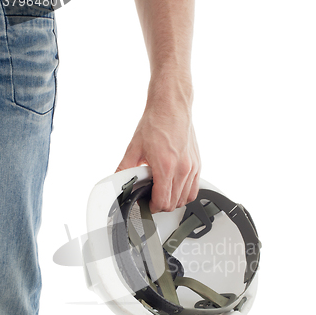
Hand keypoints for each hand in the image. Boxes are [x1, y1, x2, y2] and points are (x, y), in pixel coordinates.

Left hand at [115, 93, 200, 213]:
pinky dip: (185, 193)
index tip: (146, 203)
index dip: (152, 207)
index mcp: (165, 166)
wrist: (171, 106)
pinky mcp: (198, 164)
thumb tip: (118, 180)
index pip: (162, 201)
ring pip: (186, 199)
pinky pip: (194, 189)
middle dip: (161, 205)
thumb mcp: (134, 147)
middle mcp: (182, 168)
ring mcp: (192, 167)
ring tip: (163, 193)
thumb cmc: (156, 123)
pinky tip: (175, 188)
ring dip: (173, 201)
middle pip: (174, 203)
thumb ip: (124, 168)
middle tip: (152, 199)